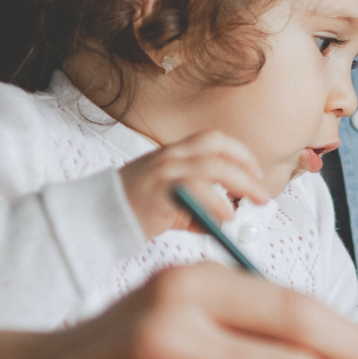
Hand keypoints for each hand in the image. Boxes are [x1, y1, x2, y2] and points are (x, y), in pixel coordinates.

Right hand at [118, 132, 270, 238]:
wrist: (96, 216)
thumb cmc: (134, 210)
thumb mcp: (168, 200)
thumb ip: (195, 204)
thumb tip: (224, 216)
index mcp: (173, 153)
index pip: (213, 140)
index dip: (239, 153)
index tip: (255, 172)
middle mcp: (169, 156)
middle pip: (218, 150)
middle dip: (246, 169)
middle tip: (261, 193)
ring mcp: (163, 171)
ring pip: (211, 168)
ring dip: (236, 186)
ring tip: (242, 208)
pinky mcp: (158, 191)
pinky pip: (195, 192)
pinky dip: (215, 204)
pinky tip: (221, 217)